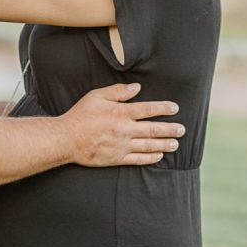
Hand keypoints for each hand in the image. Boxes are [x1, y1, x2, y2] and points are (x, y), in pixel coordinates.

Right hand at [63, 83, 184, 166]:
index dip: (165, 108)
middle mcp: (124, 129)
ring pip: (149, 145)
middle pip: (154, 129)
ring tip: (175, 144)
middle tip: (182, 130)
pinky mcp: (115, 158)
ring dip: (164, 144)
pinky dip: (150, 158)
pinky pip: (137, 159)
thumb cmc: (79, 116)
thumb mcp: (96, 96)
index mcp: (121, 112)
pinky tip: (158, 156)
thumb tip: (136, 88)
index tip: (175, 109)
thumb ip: (117, 91)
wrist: (65, 140)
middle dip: (170, 129)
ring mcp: (121, 145)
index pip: (150, 109)